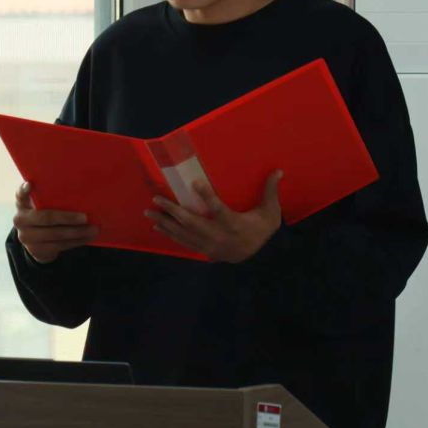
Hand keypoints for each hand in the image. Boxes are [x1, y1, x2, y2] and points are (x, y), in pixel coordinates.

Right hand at [13, 181, 97, 264]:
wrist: (35, 242)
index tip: (30, 185)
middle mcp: (20, 220)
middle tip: (85, 217)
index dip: (24, 190)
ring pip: (56, 234)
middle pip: (46, 218)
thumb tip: (77, 185)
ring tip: (94, 229)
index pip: (20, 194)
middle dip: (68, 218)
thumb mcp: (41, 204)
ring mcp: (27, 237)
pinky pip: (60, 246)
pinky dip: (76, 241)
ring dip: (78, 232)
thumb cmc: (43, 214)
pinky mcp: (37, 250)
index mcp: (22, 204)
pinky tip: (87, 237)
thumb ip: (48, 195)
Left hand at [145, 170, 282, 262]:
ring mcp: (209, 245)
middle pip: (192, 223)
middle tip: (157, 199)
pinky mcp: (203, 249)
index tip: (194, 183)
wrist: (255, 256)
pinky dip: (169, 234)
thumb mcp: (270, 212)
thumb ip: (270, 191)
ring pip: (183, 234)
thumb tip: (278, 171)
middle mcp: (219, 236)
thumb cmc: (261, 228)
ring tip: (149, 213)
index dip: (207, 197)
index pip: (218, 210)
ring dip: (165, 222)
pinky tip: (158, 226)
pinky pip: (183, 242)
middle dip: (172, 211)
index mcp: (234, 224)